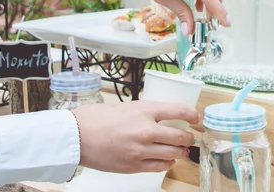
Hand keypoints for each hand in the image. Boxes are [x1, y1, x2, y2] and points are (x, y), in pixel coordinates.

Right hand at [72, 101, 198, 172]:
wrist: (77, 135)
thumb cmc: (98, 117)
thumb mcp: (127, 106)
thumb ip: (147, 112)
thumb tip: (165, 118)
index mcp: (144, 110)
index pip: (179, 110)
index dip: (193, 115)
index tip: (196, 118)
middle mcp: (146, 130)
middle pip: (180, 136)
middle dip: (189, 137)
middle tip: (189, 137)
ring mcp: (140, 150)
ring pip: (173, 153)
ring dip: (181, 151)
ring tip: (181, 149)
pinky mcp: (133, 165)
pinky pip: (160, 166)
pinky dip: (168, 163)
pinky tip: (168, 160)